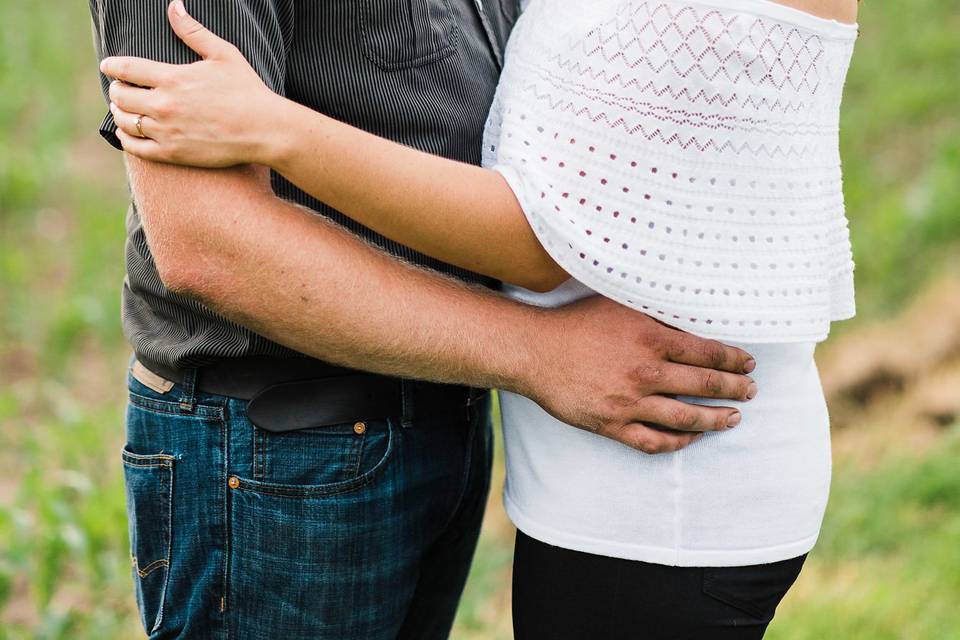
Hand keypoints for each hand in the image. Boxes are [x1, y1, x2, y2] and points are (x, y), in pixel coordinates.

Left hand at [99, 0, 278, 166]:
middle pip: (120, 95)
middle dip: (117, 89)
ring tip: (123, 110)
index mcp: (172, 78)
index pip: (126, 68)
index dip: (111, 66)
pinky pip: (136, 147)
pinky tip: (129, 133)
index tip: (108, 66)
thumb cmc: (247, 90)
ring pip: (125, 121)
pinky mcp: (173, 153)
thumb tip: (174, 6)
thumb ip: (193, 31)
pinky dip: (126, 138)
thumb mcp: (223, 54)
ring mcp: (167, 131)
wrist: (264, 130)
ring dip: (118, 113)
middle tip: (120, 89)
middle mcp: (164, 105)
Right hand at [521, 296, 756, 453]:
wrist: (535, 351)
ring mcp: (630, 402)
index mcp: (652, 338)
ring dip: (716, 419)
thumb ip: (656, 310)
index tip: (748, 364)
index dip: (734, 360)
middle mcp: (646, 372)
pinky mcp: (612, 424)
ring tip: (733, 418)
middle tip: (752, 391)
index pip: (708, 353)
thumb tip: (690, 310)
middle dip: (736, 389)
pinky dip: (678, 442)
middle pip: (705, 386)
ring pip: (687, 418)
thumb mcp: (620, 304)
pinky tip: (692, 438)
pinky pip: (654, 441)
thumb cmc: (576, 322)